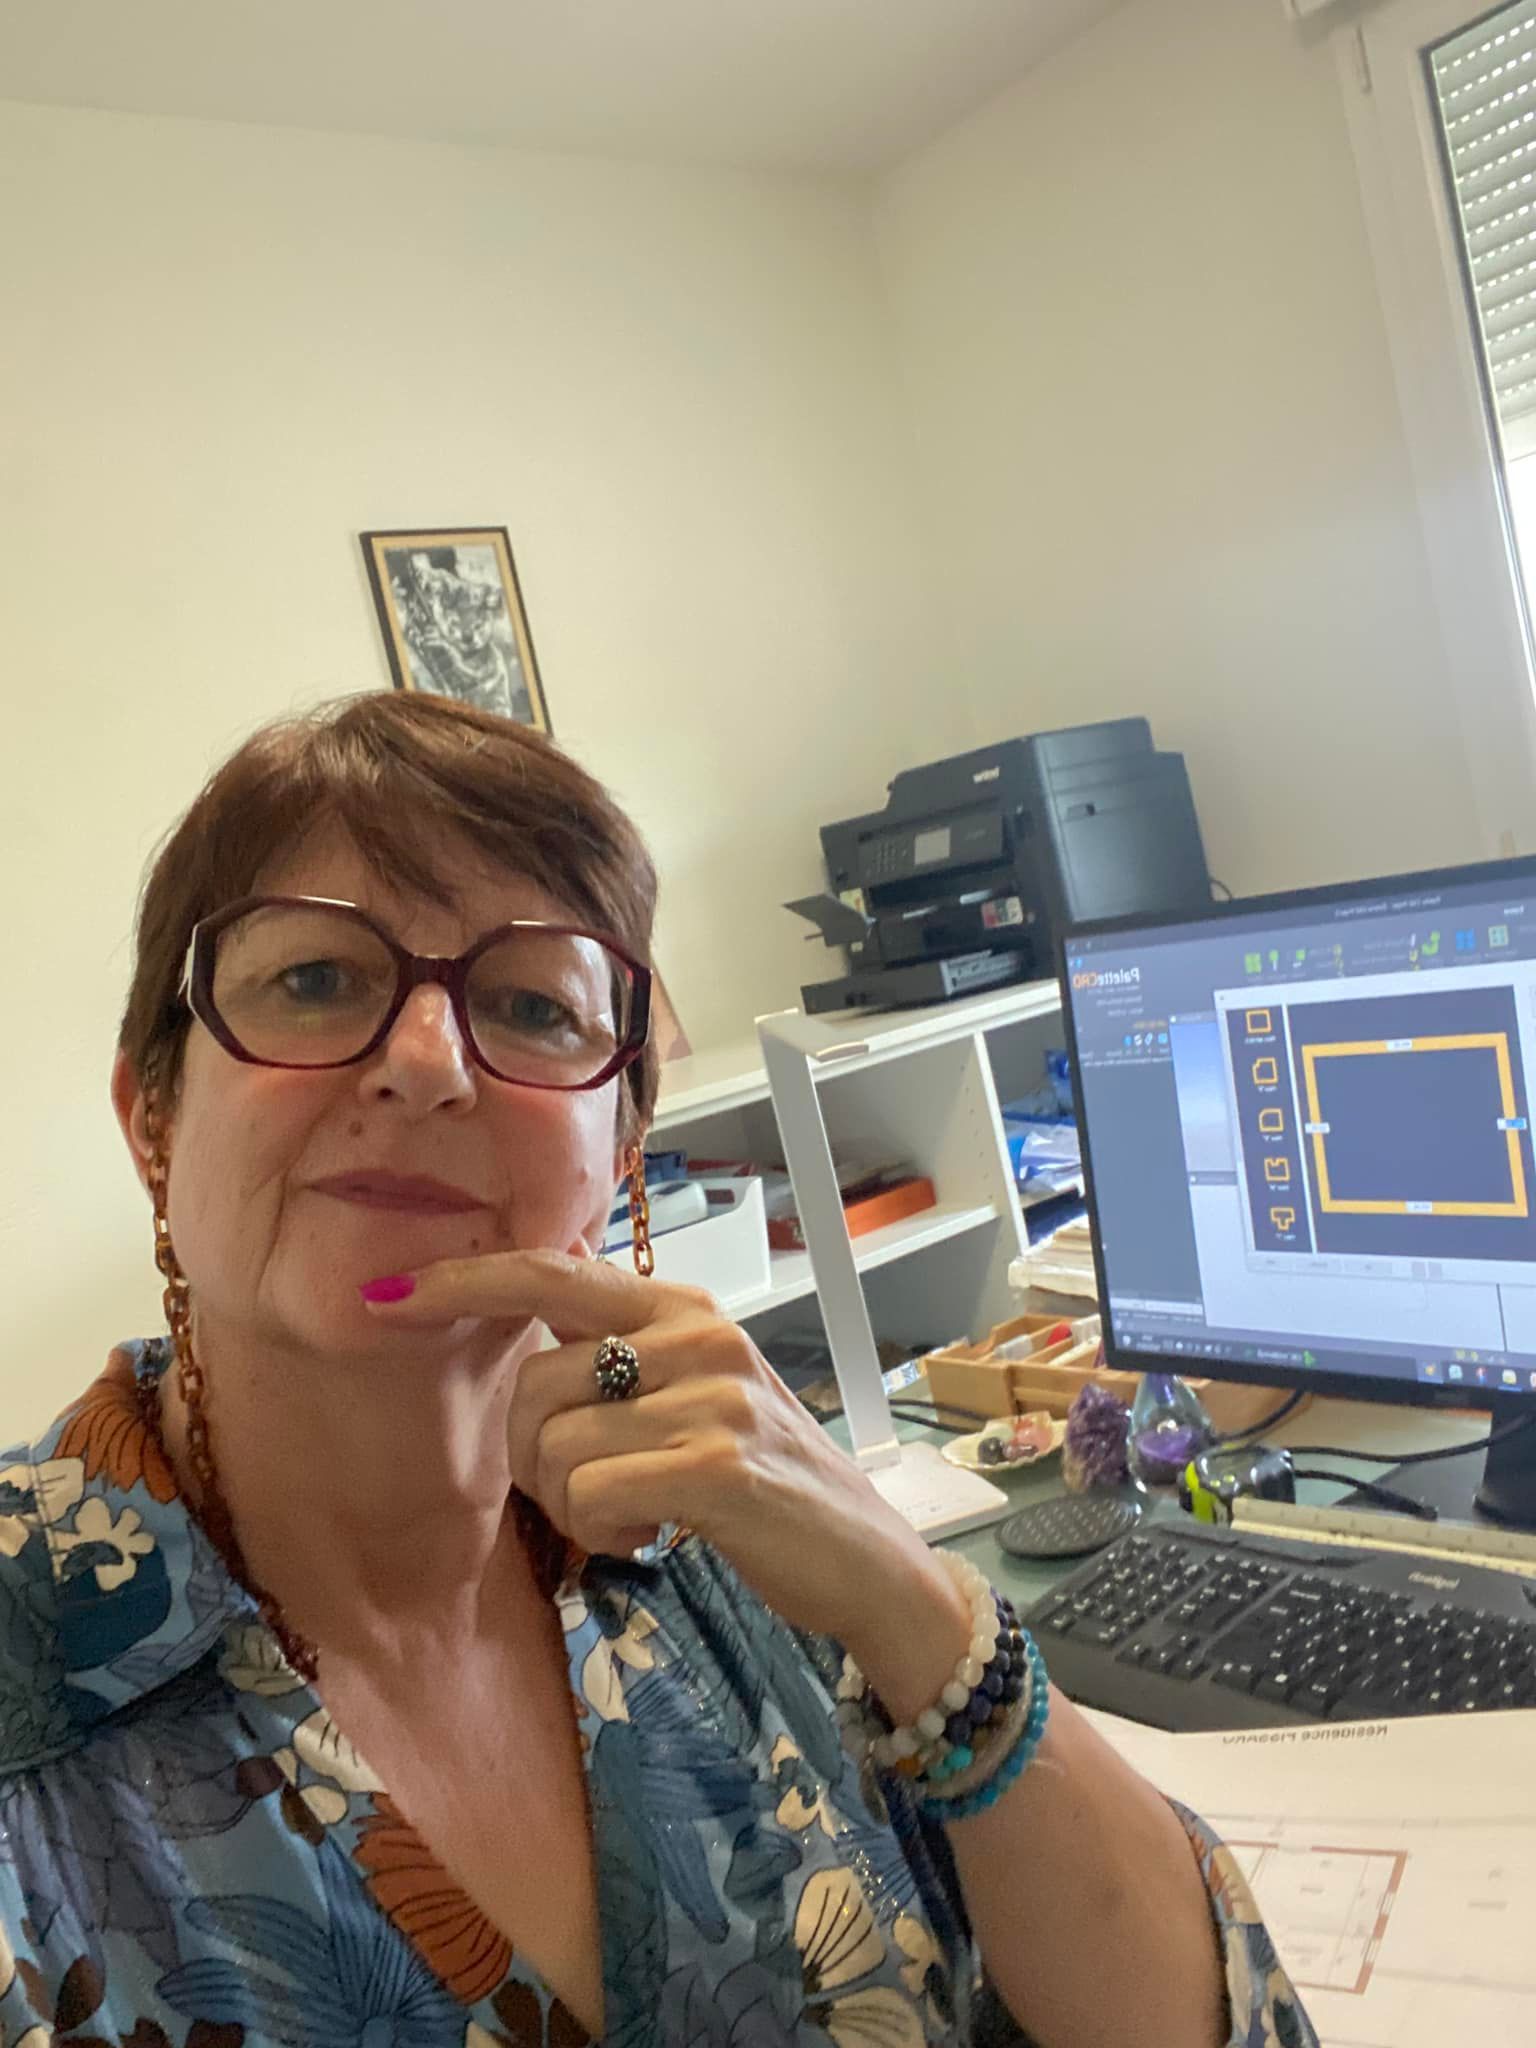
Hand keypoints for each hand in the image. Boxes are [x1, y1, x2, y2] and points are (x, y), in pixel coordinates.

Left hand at [365, 1249, 967, 1682]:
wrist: (864, 1559)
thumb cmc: (761, 1482)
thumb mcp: (694, 1395)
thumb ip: (620, 1359)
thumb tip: (519, 1342)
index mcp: (681, 1307)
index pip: (549, 1272)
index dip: (463, 1281)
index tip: (387, 1295)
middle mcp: (697, 1333)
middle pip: (530, 1386)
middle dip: (531, 1460)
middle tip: (593, 1493)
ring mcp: (712, 1395)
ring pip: (553, 1450)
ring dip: (574, 1507)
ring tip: (639, 1515)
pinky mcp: (719, 1463)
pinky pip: (592, 1494)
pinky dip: (605, 1532)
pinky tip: (653, 1537)